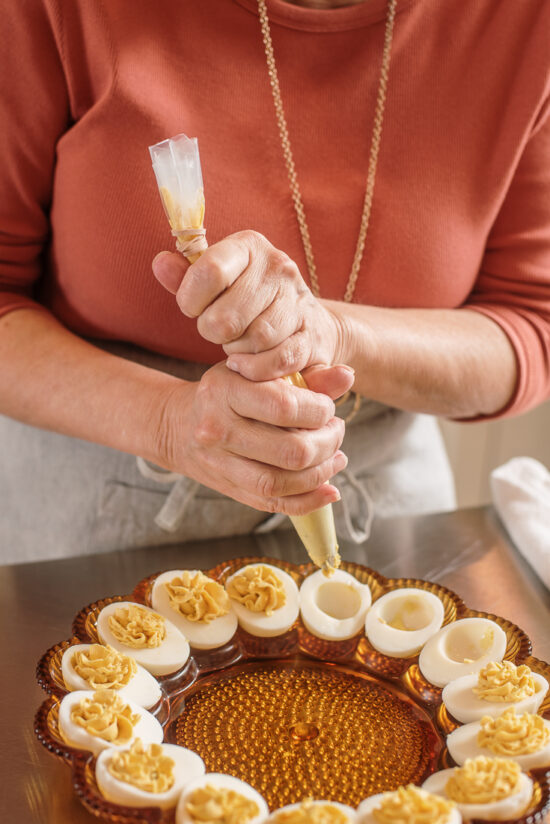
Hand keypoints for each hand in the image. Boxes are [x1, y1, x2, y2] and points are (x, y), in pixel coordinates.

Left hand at [152, 230, 345, 380]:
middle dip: (213, 332)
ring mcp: (299, 301)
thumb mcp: (217, 283)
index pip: (209, 272)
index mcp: (249, 246)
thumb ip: (186, 277)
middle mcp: (278, 267)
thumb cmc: (250, 302)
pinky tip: (247, 363)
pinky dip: (255, 368)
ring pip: (253, 339)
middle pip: (225, 316)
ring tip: (237, 343)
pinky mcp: (312, 335)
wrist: (308, 323)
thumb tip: (160, 264)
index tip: (194, 308)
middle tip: (218, 331)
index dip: (191, 300)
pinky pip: (276, 359)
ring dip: (236, 350)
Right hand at [157, 361, 353, 515]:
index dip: (320, 411)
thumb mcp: (260, 372)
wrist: (180, 424)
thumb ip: (306, 376)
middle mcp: (217, 429)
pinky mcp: (228, 489)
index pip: (285, 407)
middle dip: (327, 444)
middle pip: (289, 451)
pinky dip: (308, 502)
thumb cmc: (229, 391)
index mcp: (225, 391)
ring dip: (321, 473)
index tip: (327, 408)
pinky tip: (329, 489)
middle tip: (336, 431)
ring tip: (335, 458)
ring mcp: (219, 464)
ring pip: (281, 482)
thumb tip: (347, 377)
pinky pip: (273, 504)